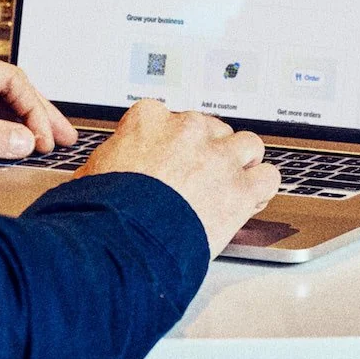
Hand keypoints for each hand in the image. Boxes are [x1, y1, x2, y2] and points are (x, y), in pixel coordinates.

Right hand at [77, 101, 279, 257]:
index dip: (176, 142)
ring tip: (230, 184)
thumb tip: (104, 172)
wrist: (122, 241)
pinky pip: (268, 177)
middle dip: (209, 153)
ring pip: (247, 145)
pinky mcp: (241, 187)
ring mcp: (219, 156)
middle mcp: (188, 130)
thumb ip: (111, 161)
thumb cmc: (101, 213)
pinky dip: (262, 189)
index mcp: (149, 120)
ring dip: (242, 164)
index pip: (172, 118)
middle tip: (200, 179)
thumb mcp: (91, 174)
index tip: (174, 157)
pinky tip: (249, 200)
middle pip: (212, 130)